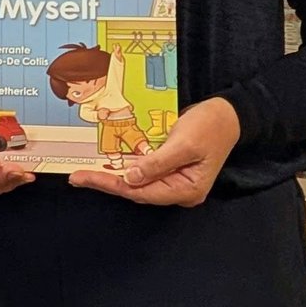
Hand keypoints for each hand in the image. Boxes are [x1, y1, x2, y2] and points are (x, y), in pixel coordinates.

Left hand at [70, 96, 238, 206]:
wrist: (228, 114)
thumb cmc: (210, 127)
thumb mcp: (184, 143)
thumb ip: (158, 163)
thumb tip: (130, 178)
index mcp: (187, 190)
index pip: (141, 192)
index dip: (111, 185)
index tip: (85, 178)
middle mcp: (180, 190)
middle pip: (137, 190)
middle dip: (107, 182)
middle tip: (77, 176)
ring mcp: (175, 181)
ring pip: (137, 183)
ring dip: (113, 176)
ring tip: (85, 172)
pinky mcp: (170, 169)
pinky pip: (143, 172)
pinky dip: (125, 167)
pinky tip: (107, 162)